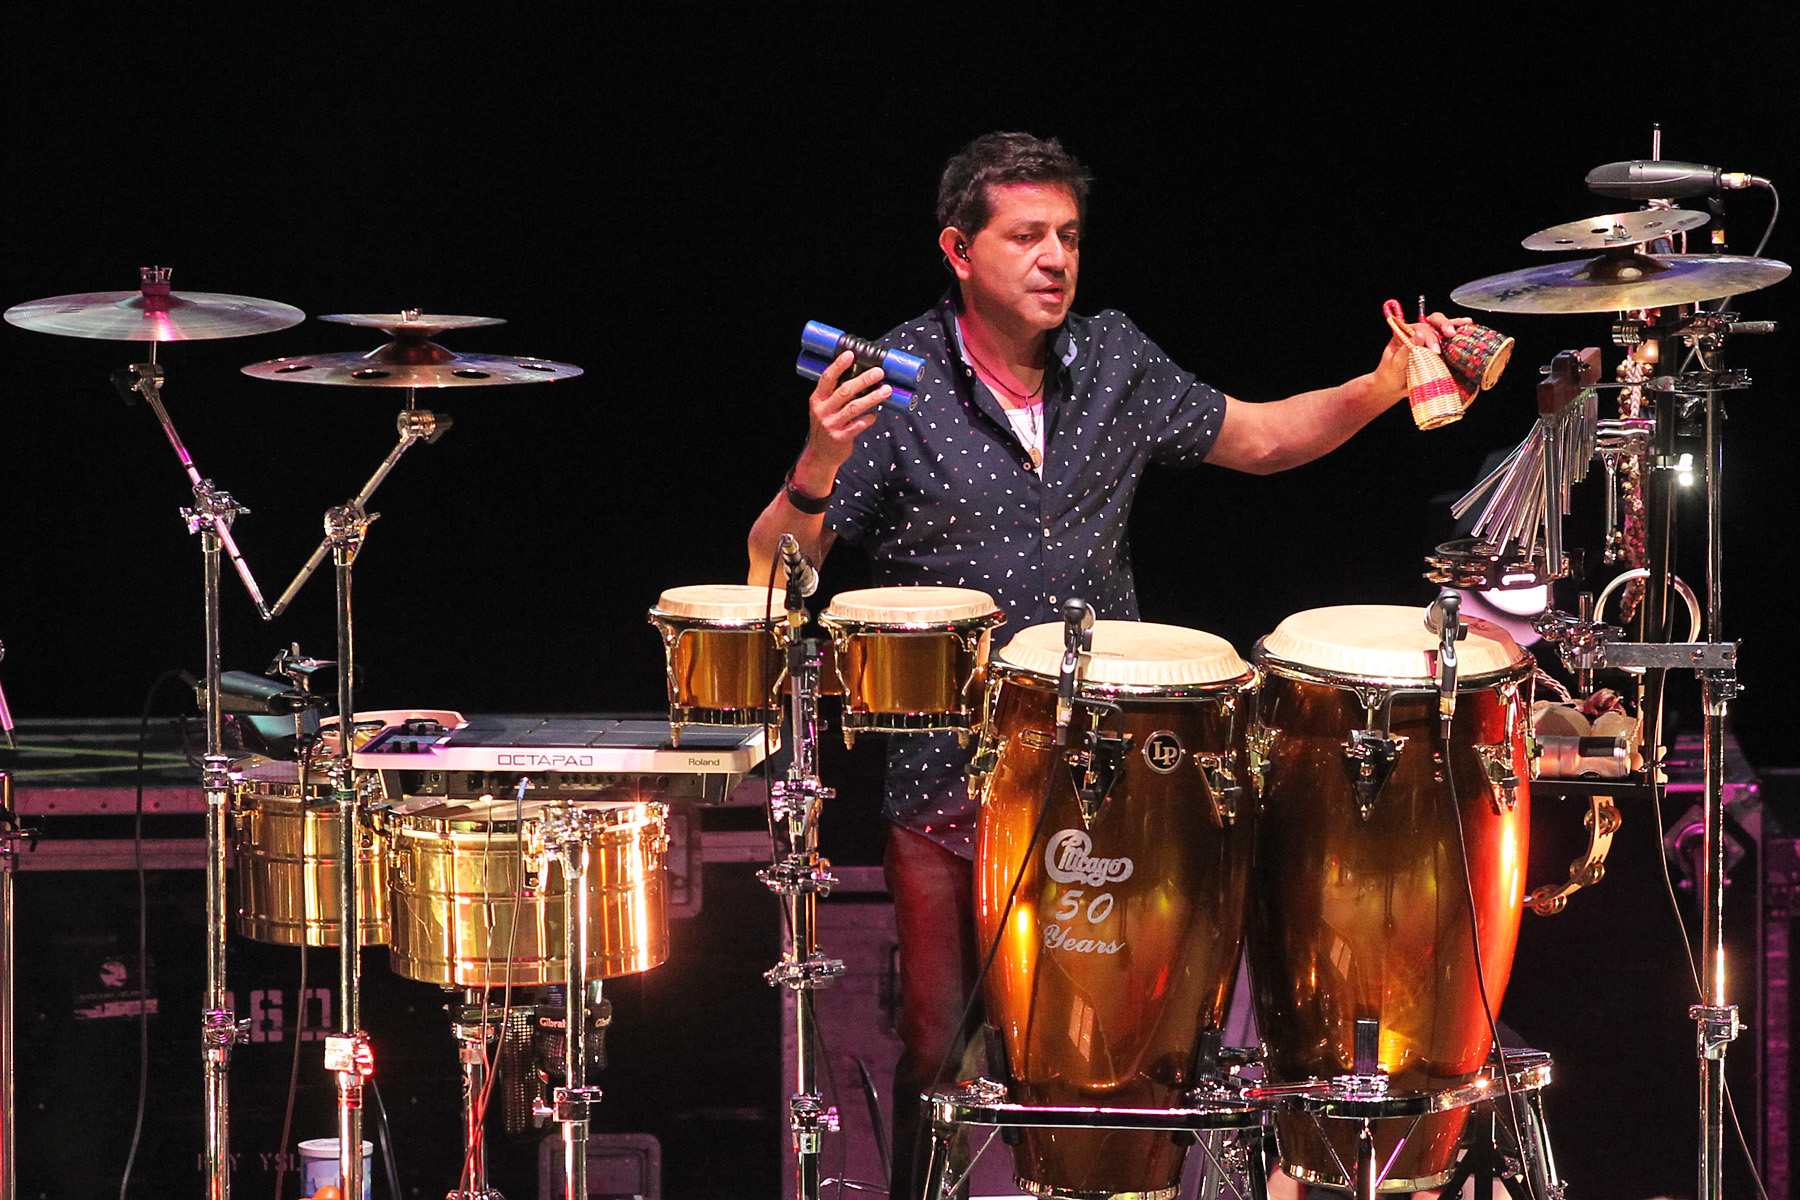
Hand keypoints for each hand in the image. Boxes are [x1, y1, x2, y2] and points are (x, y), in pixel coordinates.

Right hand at [799, 350, 889, 478]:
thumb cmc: (826, 426)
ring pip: (854, 408)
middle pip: (844, 391)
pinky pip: (857, 426)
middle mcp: (822, 410)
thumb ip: (836, 394)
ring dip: (872, 398)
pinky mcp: (840, 438)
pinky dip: (868, 419)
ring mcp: (831, 425)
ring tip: (886, 390)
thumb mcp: (824, 408)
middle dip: (863, 380)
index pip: (827, 378)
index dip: (838, 366)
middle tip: (879, 372)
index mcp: (817, 399)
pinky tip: (875, 415)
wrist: (820, 455)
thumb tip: (861, 376)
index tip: (851, 354)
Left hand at [1373, 311, 1473, 401]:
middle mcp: (1418, 334)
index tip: (1435, 350)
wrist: (1393, 388)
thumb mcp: (1395, 364)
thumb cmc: (1390, 375)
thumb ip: (1405, 350)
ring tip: (1466, 323)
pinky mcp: (1437, 350)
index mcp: (1404, 334)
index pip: (1420, 328)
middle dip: (1444, 325)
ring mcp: (1428, 341)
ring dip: (1454, 324)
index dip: (1429, 336)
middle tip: (1451, 334)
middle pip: (1432, 322)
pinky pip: (1447, 339)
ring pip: (1442, 327)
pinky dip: (1458, 332)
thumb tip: (1418, 335)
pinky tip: (1467, 326)